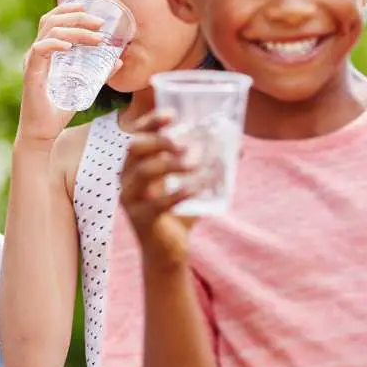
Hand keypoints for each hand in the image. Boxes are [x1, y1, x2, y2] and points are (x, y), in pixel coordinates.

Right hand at [16, 3, 119, 144]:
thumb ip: (98, 73)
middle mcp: (36, 53)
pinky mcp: (31, 74)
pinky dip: (55, 44)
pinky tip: (70, 46)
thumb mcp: (84, 87)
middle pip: (51, 20)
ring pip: (49, 32)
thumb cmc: (58, 110)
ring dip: (74, 30)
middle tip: (100, 22)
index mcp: (46, 52)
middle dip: (77, 16)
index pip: (53, 20)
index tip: (93, 12)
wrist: (43, 133)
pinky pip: (40, 50)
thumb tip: (118, 60)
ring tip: (95, 37)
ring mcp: (32, 62)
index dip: (71, 11)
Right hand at [120, 110, 195, 267]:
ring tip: (195, 163)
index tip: (172, 114)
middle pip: (135, 148)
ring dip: (172, 164)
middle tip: (185, 143)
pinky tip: (197, 188)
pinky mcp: (141, 218)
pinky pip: (158, 202)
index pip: (137, 134)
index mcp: (135, 164)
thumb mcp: (191, 183)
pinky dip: (180, 192)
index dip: (151, 121)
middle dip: (160, 140)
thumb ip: (209, 165)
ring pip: (144, 171)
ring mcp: (130, 198)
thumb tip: (239, 147)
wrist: (168, 251)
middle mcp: (126, 177)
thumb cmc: (178, 212)